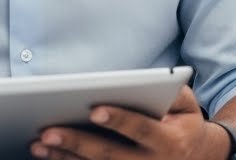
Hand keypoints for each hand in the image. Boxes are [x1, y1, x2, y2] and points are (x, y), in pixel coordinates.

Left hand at [31, 85, 224, 159]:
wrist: (195, 156)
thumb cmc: (184, 122)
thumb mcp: (188, 105)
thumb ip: (173, 94)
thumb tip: (152, 84)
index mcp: (170, 141)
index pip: (142, 130)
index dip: (120, 120)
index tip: (95, 110)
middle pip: (110, 155)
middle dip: (78, 142)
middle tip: (48, 131)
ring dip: (65, 156)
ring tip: (39, 143)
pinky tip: (49, 155)